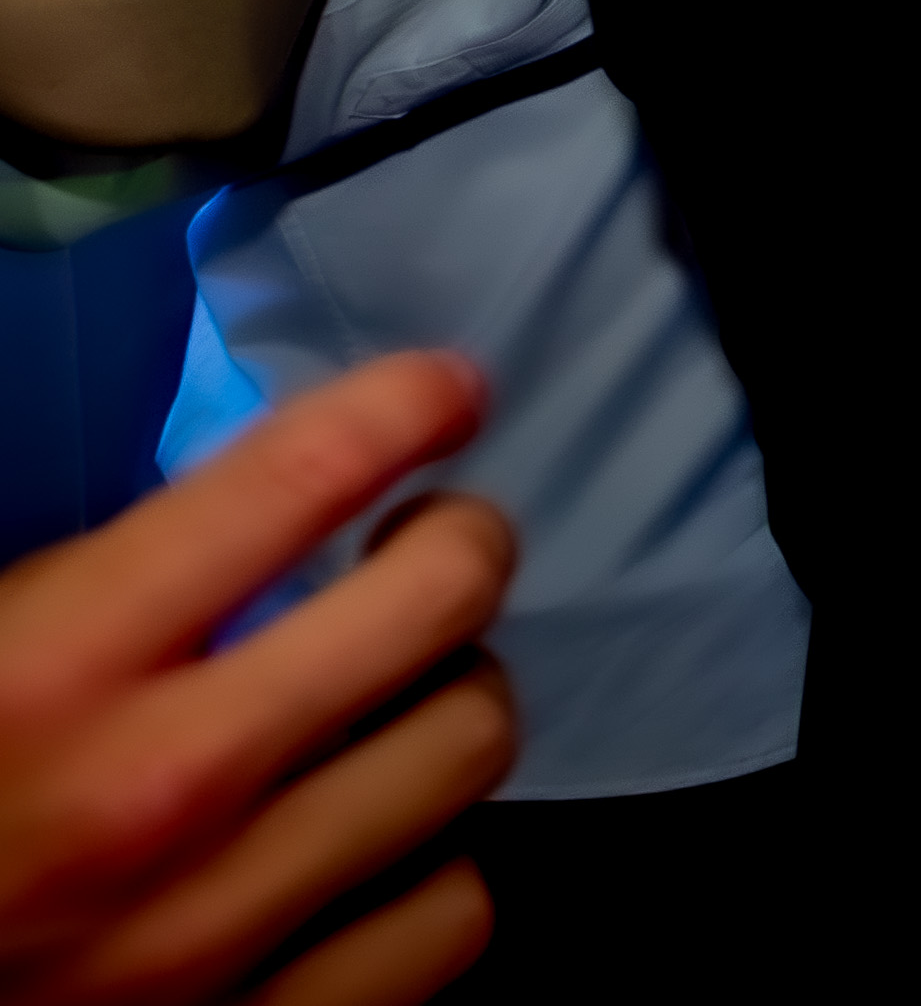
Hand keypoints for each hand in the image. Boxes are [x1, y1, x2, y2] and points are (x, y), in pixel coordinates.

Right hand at [0, 352, 516, 1005]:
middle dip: (455, 546)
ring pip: (466, 749)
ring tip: (399, 698)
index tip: (443, 397)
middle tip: (433, 544)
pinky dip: (431, 868)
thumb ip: (87, 589)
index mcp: (47, 674)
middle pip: (438, 602)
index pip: (296, 480)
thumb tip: (250, 513)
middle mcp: (155, 794)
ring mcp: (220, 930)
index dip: (403, 408)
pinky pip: (448, 916)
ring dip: (444, 703)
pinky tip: (383, 848)